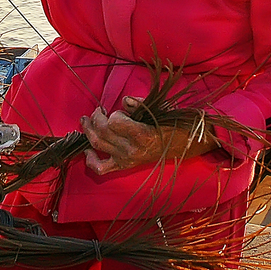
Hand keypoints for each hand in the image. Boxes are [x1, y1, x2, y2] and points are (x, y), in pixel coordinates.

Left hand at [79, 96, 216, 174]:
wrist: (184, 143)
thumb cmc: (171, 123)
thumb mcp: (159, 108)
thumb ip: (138, 103)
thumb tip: (124, 101)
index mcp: (141, 135)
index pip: (114, 122)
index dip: (114, 113)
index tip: (122, 112)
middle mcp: (131, 149)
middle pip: (102, 131)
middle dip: (96, 117)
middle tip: (99, 111)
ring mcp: (126, 159)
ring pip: (96, 144)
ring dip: (88, 130)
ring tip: (86, 120)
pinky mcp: (124, 166)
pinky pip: (101, 168)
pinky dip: (90, 160)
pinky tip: (88, 150)